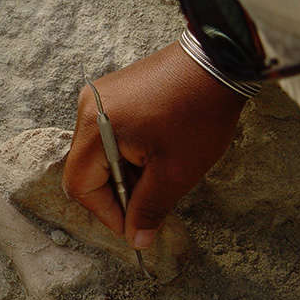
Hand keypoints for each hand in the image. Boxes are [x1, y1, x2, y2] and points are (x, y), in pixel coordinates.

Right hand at [63, 42, 245, 248]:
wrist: (218, 60)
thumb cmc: (198, 114)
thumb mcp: (176, 171)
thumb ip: (149, 208)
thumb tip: (136, 239)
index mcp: (94, 128)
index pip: (80, 185)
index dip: (106, 212)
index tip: (135, 225)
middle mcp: (86, 108)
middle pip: (85, 168)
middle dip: (116, 191)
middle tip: (149, 201)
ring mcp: (97, 97)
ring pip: (96, 152)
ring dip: (121, 171)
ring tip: (158, 171)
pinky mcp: (111, 91)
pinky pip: (105, 132)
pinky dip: (125, 151)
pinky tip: (154, 150)